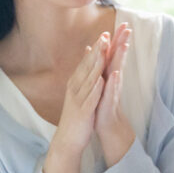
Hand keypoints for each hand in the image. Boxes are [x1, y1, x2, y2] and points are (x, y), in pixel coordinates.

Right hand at [41, 31, 115, 172]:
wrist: (67, 139)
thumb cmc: (76, 115)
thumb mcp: (78, 93)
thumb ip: (83, 76)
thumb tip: (86, 62)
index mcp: (76, 82)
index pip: (87, 62)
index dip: (96, 48)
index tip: (106, 33)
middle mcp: (76, 87)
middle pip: (88, 65)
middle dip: (98, 50)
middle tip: (106, 34)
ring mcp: (79, 99)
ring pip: (90, 78)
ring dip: (97, 64)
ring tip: (105, 52)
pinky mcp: (83, 111)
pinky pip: (91, 97)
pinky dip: (96, 88)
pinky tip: (102, 79)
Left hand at [92, 20, 135, 165]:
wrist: (105, 124)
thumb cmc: (101, 102)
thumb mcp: (99, 80)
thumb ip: (100, 65)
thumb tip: (94, 48)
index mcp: (108, 73)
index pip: (114, 52)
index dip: (118, 38)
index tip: (124, 23)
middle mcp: (113, 79)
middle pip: (119, 57)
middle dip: (123, 42)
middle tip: (129, 27)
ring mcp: (113, 89)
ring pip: (117, 70)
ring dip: (120, 58)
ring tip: (124, 45)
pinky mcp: (110, 101)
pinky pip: (112, 90)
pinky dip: (114, 82)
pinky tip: (115, 74)